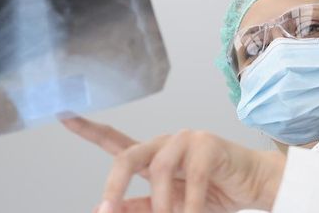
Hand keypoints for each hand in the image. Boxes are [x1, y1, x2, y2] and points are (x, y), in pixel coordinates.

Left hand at [62, 117, 285, 212]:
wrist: (256, 187)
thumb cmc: (213, 193)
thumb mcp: (171, 206)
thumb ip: (141, 207)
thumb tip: (106, 210)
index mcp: (151, 155)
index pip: (114, 141)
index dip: (87, 129)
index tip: (62, 115)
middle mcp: (164, 142)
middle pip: (127, 156)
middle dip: (114, 185)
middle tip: (106, 210)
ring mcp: (186, 140)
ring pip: (159, 171)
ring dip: (163, 205)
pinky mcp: (209, 145)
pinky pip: (192, 178)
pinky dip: (190, 204)